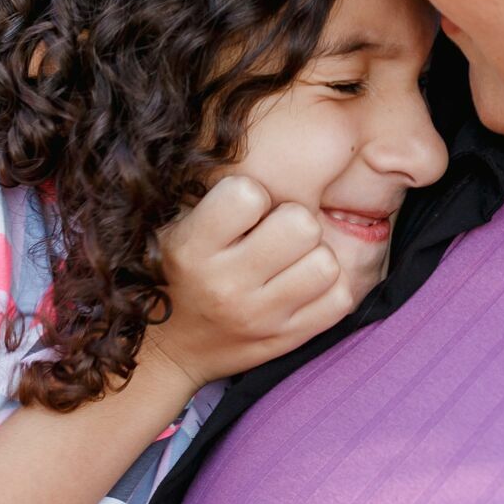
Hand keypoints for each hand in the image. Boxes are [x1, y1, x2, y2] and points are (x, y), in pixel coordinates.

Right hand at [146, 175, 355, 390]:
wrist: (163, 350)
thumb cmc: (173, 273)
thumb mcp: (172, 229)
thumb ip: (210, 197)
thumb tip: (272, 154)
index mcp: (192, 249)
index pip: (248, 194)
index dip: (251, 195)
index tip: (241, 211)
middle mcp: (226, 285)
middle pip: (301, 225)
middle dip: (292, 221)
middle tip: (274, 232)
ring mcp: (260, 317)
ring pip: (326, 263)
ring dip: (314, 254)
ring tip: (290, 260)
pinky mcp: (286, 339)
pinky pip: (340, 300)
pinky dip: (328, 288)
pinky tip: (302, 284)